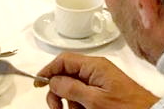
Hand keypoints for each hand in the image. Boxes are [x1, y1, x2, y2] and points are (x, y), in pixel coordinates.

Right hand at [37, 53, 158, 108]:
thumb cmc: (125, 106)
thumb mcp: (94, 100)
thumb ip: (72, 88)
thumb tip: (53, 79)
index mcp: (94, 65)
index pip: (64, 59)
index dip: (48, 70)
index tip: (38, 84)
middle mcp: (96, 69)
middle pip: (66, 74)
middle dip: (59, 92)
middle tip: (58, 108)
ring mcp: (99, 80)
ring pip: (73, 88)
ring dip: (70, 102)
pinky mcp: (103, 90)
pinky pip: (83, 96)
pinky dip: (80, 105)